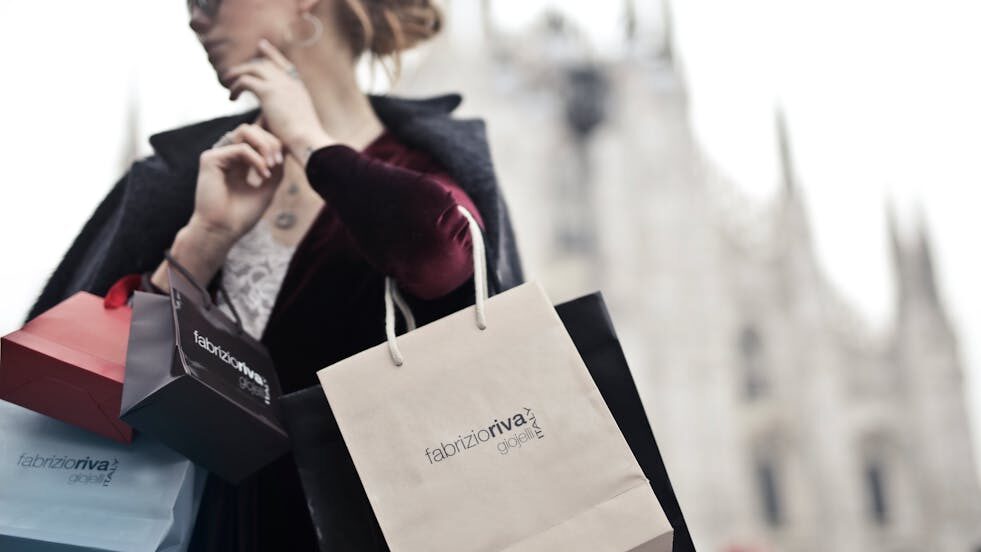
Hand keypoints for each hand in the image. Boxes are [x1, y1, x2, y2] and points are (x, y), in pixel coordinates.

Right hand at [191, 122, 284, 243]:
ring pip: (245, 131)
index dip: (273, 143)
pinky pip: (240, 148)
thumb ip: (275, 169)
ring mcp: (218, 155)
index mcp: (239, 162)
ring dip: (265, 145)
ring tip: (273, 165)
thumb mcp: (267, 188)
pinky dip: (256, 158)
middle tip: (279, 162)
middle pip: (253, 130)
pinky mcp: (210, 159)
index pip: (257, 138)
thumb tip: (285, 149)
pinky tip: (263, 173)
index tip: (282, 162)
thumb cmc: (242, 215)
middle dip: (271, 142)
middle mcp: (227, 156)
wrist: (223, 231)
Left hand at [222, 39, 332, 161]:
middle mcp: (290, 82)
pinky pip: (245, 81)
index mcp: (299, 88)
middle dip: (249, 63)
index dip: (272, 54)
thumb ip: (283, 114)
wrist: (307, 141)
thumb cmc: (303, 141)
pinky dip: (236, 88)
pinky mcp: (268, 92)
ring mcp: (280, 84)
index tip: (261, 46)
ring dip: (238, 74)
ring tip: (227, 83)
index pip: (284, 64)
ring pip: (252, 68)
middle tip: (234, 71)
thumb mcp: (296, 123)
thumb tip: (269, 118)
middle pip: (266, 63)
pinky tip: (232, 98)